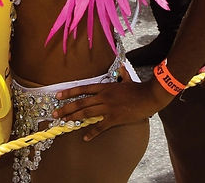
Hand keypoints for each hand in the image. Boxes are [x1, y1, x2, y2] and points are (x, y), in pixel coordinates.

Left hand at [51, 73, 169, 140]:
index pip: (83, 89)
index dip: (70, 92)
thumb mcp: (128, 80)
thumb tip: (121, 67)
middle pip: (81, 102)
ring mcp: (108, 107)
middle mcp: (104, 96)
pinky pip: (100, 126)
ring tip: (64, 123)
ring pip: (87, 113)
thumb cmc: (138, 89)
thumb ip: (122, 74)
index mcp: (105, 87)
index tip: (58, 96)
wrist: (149, 96)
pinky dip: (92, 132)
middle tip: (55, 114)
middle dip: (66, 108)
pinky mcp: (114, 118)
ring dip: (74, 118)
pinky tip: (85, 137)